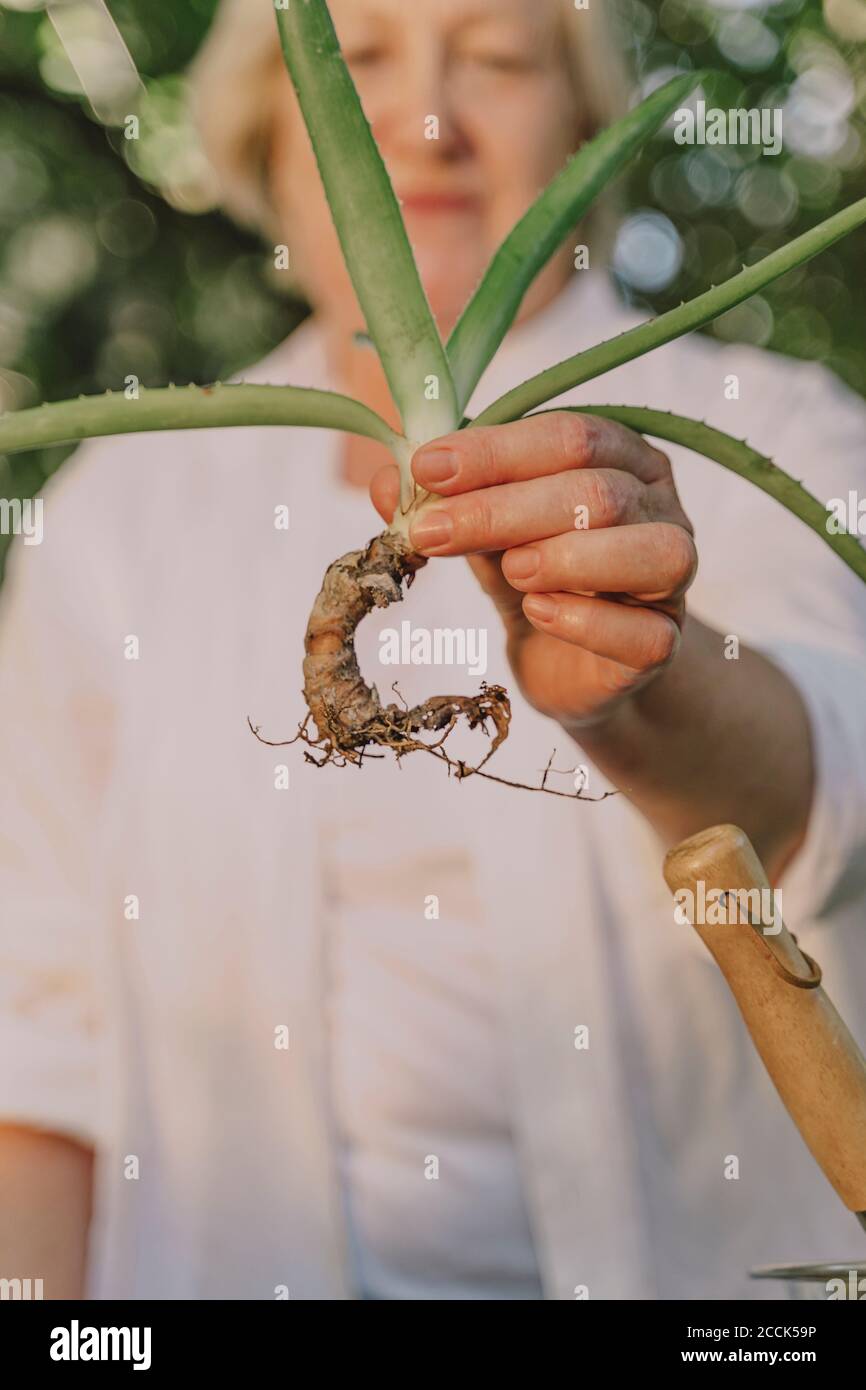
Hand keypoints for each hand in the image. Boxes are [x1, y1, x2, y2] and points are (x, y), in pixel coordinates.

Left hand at [370, 411, 697, 726]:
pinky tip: (538, 612)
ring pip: (648, 550)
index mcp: (622, 456)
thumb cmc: (531, 576)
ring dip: (565, 557)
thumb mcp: (482, 532)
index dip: (496, 451)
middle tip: (431, 532)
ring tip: (509, 571)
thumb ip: (444, 503)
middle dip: (504, 510)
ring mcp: (675, 575)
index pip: (570, 436)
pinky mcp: (665, 642)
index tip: (427, 469)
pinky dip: (587, 620)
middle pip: (597, 491)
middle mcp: (661, 506)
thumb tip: (386, 480)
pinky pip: (644, 631)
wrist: (569, 665)